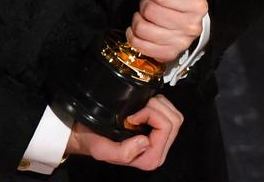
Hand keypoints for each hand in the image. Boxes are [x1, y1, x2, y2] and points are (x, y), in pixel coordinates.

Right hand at [66, 94, 182, 170]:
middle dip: (155, 108)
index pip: (166, 128)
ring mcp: (162, 139)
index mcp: (150, 158)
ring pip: (174, 115)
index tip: (132, 116)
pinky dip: (158, 103)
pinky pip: (170, 111)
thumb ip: (122, 152)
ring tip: (139, 108)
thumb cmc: (95, 141)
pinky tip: (143, 107)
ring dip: (157, 105)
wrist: (88, 134)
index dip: (151, 115)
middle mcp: (159, 150)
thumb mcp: (101, 150)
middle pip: (174, 120)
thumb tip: (145, 141)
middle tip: (136, 109)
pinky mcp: (160, 127)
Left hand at [126, 0, 207, 61]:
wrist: (188, 14)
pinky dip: (134, 36)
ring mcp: (181, 43)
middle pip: (150, 11)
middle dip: (145, 5)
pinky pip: (141, 46)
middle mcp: (192, 26)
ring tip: (144, 16)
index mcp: (196, 4)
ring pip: (143, 29)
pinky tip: (138, 30)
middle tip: (150, 4)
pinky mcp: (169, 54)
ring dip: (138, 20)